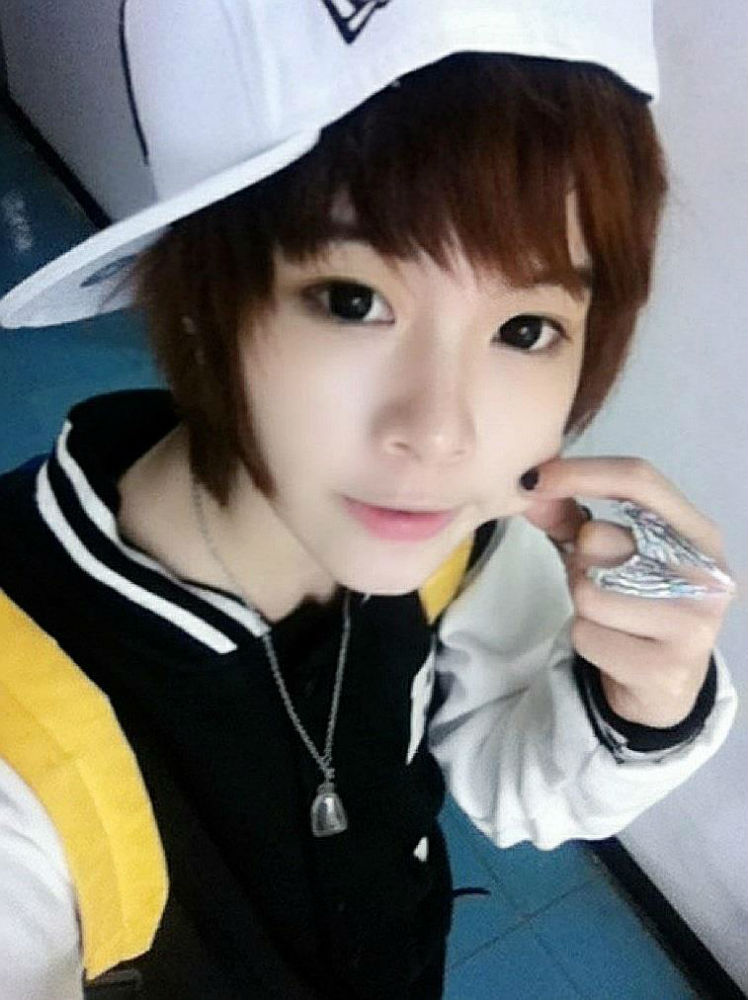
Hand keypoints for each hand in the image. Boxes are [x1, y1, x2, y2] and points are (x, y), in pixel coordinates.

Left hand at [521, 457, 736, 727]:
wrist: (664, 685)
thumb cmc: (639, 603)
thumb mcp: (616, 555)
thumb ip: (574, 519)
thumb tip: (531, 490)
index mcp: (701, 535)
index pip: (640, 481)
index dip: (582, 472)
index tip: (535, 478)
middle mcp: (708, 576)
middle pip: (600, 539)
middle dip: (578, 559)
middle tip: (599, 580)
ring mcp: (692, 626)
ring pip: (588, 592)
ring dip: (581, 603)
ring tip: (608, 614)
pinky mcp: (664, 669)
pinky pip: (587, 635)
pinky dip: (585, 638)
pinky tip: (613, 647)